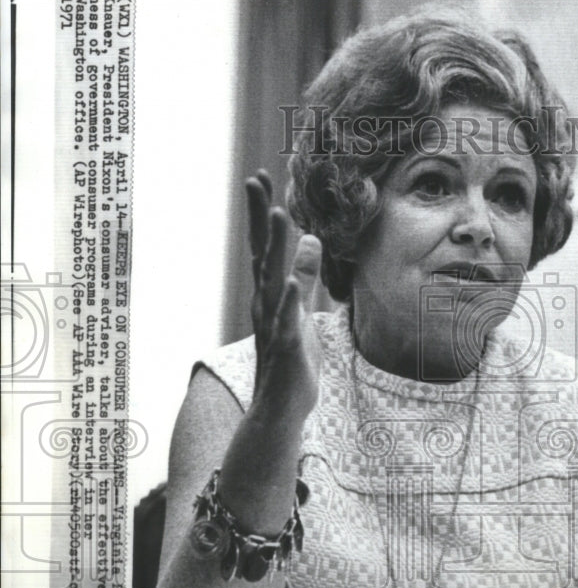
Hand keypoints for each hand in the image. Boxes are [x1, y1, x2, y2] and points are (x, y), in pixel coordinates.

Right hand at [245, 169, 322, 425]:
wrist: (281, 409)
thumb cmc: (292, 358)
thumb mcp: (302, 310)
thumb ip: (306, 275)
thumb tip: (312, 238)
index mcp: (270, 294)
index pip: (263, 246)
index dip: (261, 213)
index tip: (259, 178)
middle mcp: (266, 304)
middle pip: (262, 254)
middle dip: (259, 217)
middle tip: (255, 181)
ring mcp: (274, 325)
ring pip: (274, 281)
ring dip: (276, 249)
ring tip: (279, 216)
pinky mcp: (287, 349)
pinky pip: (287, 322)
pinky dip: (289, 302)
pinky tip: (291, 282)